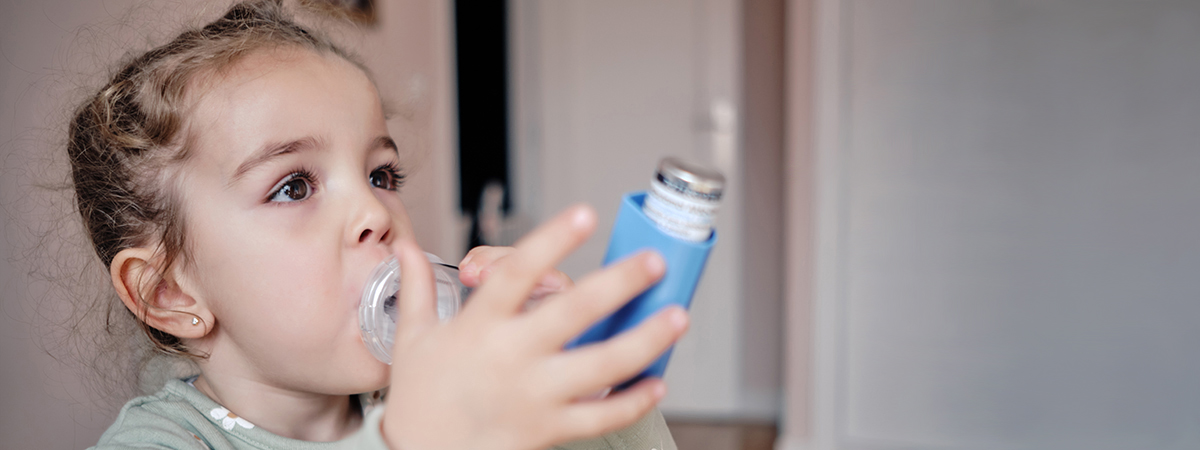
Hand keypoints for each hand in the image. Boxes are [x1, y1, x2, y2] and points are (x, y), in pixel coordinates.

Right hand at [381, 204, 688, 449]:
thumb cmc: (420, 398)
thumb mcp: (413, 338)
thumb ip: (417, 288)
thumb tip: (405, 247)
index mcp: (479, 326)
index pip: (517, 272)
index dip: (552, 240)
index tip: (584, 214)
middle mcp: (510, 357)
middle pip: (573, 311)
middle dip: (619, 283)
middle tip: (653, 261)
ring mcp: (534, 395)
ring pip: (602, 365)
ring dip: (646, 340)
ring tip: (677, 316)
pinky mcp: (548, 429)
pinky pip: (601, 416)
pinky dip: (634, 401)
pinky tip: (657, 382)